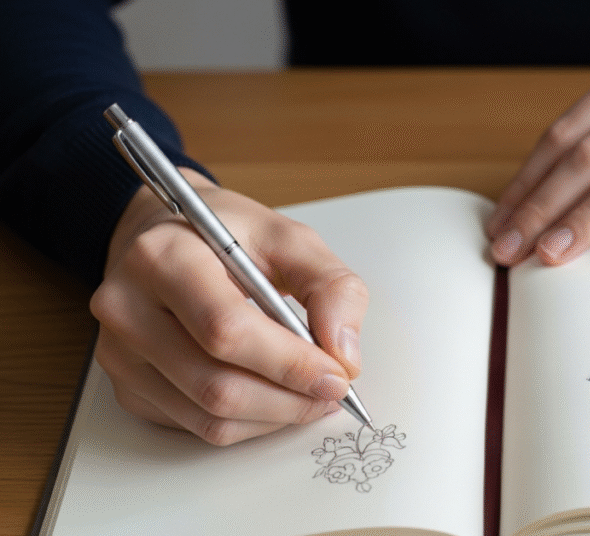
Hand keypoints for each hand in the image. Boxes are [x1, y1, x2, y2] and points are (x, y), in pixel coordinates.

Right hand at [89, 169, 368, 444]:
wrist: (168, 238)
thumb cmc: (229, 235)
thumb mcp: (291, 238)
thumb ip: (331, 287)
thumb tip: (344, 356)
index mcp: (162, 257)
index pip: (226, 330)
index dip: (290, 363)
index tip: (338, 375)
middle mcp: (126, 308)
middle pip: (216, 385)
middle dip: (290, 398)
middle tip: (333, 392)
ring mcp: (119, 353)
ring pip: (209, 416)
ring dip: (275, 416)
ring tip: (311, 395)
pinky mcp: (127, 386)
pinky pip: (197, 426)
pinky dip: (250, 421)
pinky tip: (274, 395)